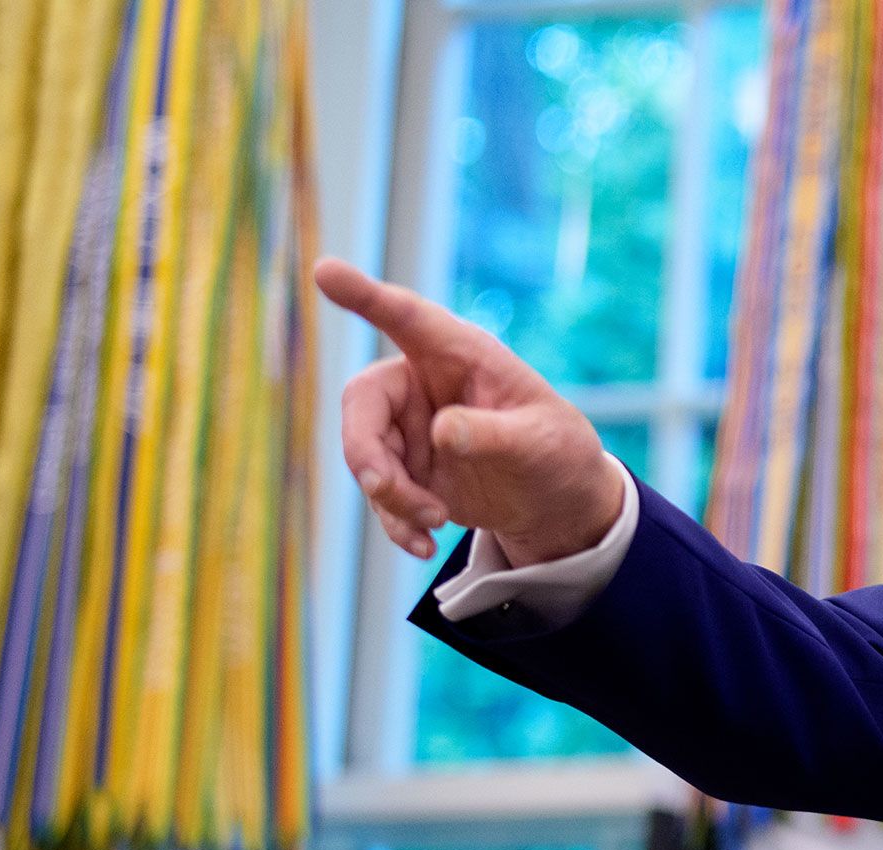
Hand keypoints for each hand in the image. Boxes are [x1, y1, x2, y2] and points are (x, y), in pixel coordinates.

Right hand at [313, 257, 623, 564]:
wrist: (556, 501)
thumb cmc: (556, 451)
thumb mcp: (540, 443)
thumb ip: (493, 434)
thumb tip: (442, 431)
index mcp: (460, 355)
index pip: (408, 319)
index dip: (366, 296)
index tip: (326, 270)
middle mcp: (423, 383)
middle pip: (363, 402)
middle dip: (366, 452)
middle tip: (388, 490)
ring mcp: (409, 428)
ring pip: (365, 454)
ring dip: (389, 496)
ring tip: (434, 523)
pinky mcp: (406, 470)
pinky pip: (379, 494)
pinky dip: (394, 522)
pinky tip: (422, 545)